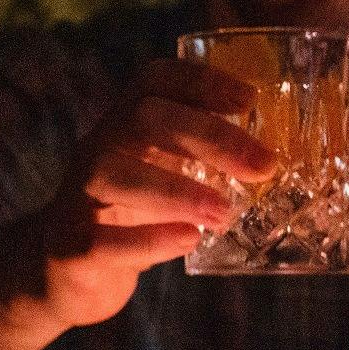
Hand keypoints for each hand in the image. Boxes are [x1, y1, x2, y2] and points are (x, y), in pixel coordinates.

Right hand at [35, 60, 274, 329]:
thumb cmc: (132, 213)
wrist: (66, 270)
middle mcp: (98, 149)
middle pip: (143, 118)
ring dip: (178, 191)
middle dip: (209, 136)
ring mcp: (78, 197)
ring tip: (225, 213)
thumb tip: (282, 159)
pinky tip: (188, 240)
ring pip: (115, 173)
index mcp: (124, 124)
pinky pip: (103, 239)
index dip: (202, 81)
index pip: (155, 79)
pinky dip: (150, 239)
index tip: (250, 100)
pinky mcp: (71, 248)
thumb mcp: (164, 173)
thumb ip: (205, 159)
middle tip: (263, 167)